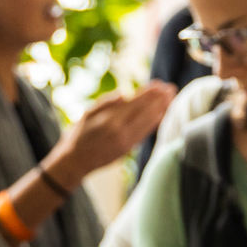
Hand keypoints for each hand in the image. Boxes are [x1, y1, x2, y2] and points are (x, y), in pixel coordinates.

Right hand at [50, 81, 175, 183]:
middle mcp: (120, 130)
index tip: (159, 84)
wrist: (75, 161)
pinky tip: (161, 116)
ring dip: (161, 110)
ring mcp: (125, 141)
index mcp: (109, 119)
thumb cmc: (78, 135)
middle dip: (159, 99)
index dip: (148, 93)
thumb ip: (105, 103)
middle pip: (144, 111)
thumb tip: (123, 94)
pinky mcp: (127, 149)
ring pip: (147, 123)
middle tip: (171, 88)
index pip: (134, 102)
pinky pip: (144, 134)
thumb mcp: (86, 114)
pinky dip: (153, 124)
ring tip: (171, 99)